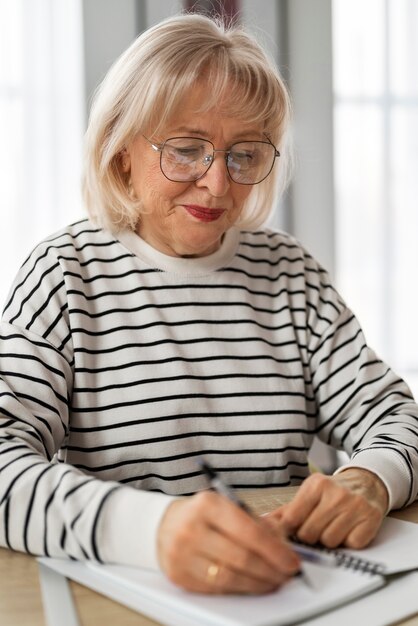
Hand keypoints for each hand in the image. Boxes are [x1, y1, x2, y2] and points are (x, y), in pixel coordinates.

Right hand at [157, 490, 299, 593]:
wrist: (163, 525)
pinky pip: (216, 589)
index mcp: (208, 505)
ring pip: (229, 578)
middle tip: (286, 574)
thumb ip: (254, 522)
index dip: (275, 550)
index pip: (248, 531)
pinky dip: (238, 589)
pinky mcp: (179, 576)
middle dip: (271, 570)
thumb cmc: (201, 515)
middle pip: (241, 558)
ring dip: (258, 584)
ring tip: (273, 581)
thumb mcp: (226, 506)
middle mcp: (192, 528)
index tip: (291, 561)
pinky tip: (251, 585)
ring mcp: (182, 554)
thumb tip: (283, 545)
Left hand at [265, 469, 387, 549]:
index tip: (289, 535)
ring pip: (329, 542)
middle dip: (310, 536)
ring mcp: (355, 507)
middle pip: (309, 533)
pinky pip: (351, 545)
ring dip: (329, 540)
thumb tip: (262, 524)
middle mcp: (336, 494)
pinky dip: (348, 542)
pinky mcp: (370, 520)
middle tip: (316, 528)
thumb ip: (287, 510)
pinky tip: (348, 529)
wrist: (367, 483)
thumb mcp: (310, 493)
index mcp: (316, 485)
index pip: (293, 518)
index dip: (288, 532)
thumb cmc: (333, 492)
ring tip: (333, 527)